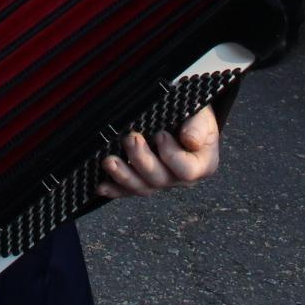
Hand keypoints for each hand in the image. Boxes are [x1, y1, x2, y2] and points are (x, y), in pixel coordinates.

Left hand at [96, 105, 219, 199]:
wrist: (186, 117)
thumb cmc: (195, 116)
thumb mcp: (202, 116)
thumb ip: (199, 126)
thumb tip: (190, 140)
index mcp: (201, 165)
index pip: (187, 170)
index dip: (171, 156)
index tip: (161, 135)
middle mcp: (179, 178)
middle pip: (159, 179)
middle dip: (141, 160)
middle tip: (130, 138)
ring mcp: (159, 181)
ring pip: (141, 187)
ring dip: (123, 175)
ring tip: (109, 161)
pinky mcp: (142, 180)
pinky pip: (127, 189)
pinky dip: (114, 188)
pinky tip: (101, 185)